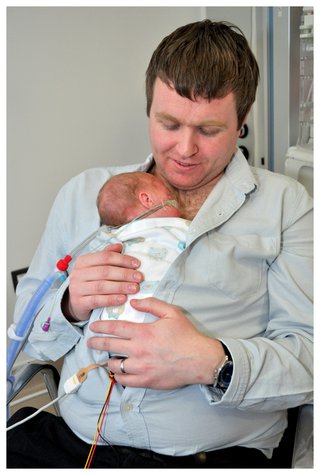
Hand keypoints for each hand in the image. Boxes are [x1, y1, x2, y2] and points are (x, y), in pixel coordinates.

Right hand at [62, 243, 143, 321]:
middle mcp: (78, 273)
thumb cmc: (90, 282)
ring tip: (134, 288)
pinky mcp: (78, 303)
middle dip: (124, 274)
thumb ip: (106, 256)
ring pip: (102, 286)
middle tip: (139, 277)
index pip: (105, 257)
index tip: (137, 264)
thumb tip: (119, 245)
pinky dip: (111, 299)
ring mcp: (77, 288)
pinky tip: (123, 299)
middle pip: (105, 271)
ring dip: (121, 287)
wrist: (75, 303)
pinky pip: (97, 300)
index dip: (123, 259)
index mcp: (83, 261)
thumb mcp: (96, 267)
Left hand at [88, 297, 225, 388]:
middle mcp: (138, 350)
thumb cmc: (186, 335)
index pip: (115, 328)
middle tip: (90, 341)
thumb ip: (152, 304)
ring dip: (108, 360)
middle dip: (96, 342)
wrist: (199, 359)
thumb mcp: (172, 312)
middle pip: (110, 346)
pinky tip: (119, 371)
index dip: (101, 326)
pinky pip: (125, 381)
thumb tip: (133, 302)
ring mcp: (141, 367)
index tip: (93, 327)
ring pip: (115, 365)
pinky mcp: (146, 381)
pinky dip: (119, 376)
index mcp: (143, 332)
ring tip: (106, 357)